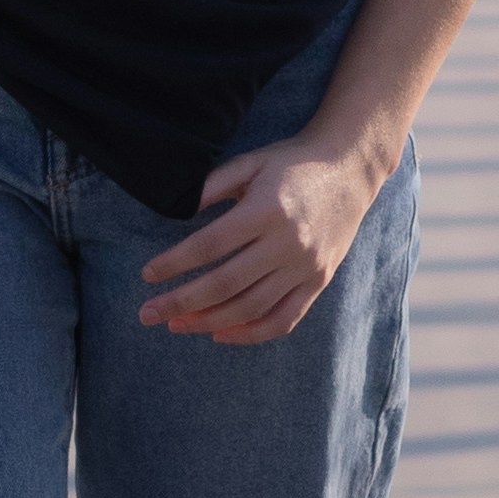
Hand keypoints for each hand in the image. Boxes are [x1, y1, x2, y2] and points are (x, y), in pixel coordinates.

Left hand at [139, 132, 386, 343]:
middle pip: (226, 284)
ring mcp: (306, 266)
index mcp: (267, 210)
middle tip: (148, 313)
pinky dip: (251, 334)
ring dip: (209, 322)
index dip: (174, 263)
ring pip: (251, 307)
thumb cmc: (291, 164)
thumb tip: (174, 210)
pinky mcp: (319, 281)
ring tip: (176, 324)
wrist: (350, 170)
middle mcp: (288, 243)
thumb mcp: (250, 163)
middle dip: (181, 302)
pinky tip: (221, 334)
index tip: (148, 275)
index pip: (210, 245)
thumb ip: (212, 185)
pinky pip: (284, 319)